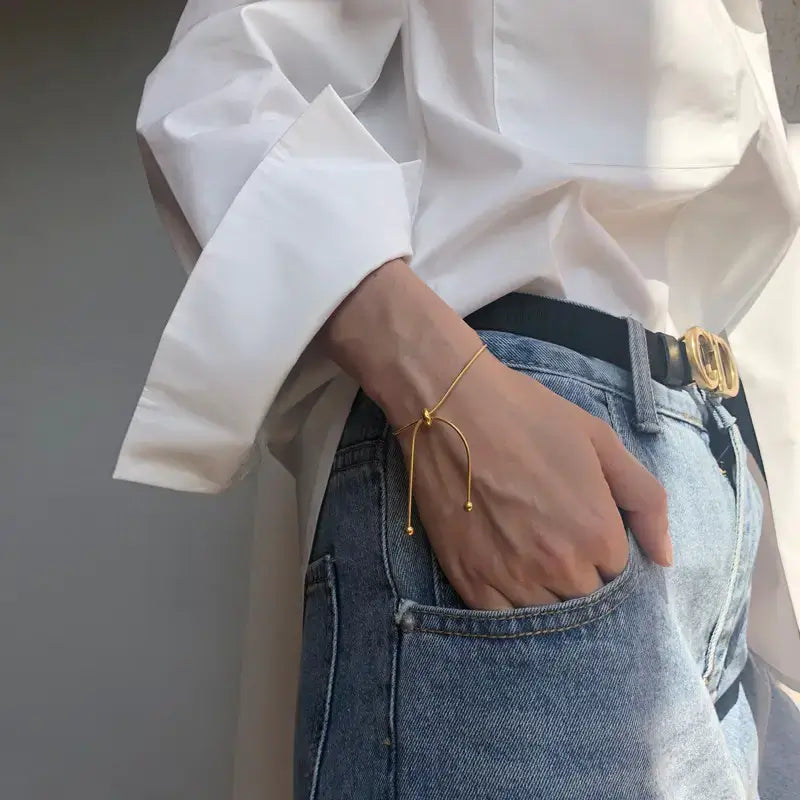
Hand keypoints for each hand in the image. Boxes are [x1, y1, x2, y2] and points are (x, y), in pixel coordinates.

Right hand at [391, 351, 669, 608]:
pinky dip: (509, 604)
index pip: (620, 573)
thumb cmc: (528, 416)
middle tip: (554, 536)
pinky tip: (506, 571)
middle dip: (580, 574)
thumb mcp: (601, 442)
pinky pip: (503, 619)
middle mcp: (559, 566)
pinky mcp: (470, 581)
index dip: (605, 550)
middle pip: (585, 598)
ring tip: (530, 552)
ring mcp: (512, 578)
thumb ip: (646, 501)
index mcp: (598, 534)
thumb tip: (665, 558)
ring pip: (546, 613)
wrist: (450, 407)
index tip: (585, 527)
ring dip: (546, 591)